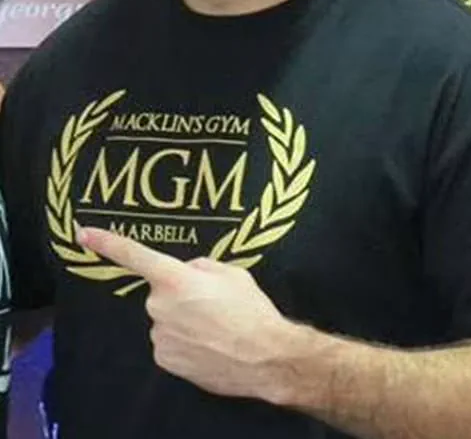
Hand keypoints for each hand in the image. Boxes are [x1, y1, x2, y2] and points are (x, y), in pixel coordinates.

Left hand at [78, 227, 303, 401]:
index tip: (82, 234)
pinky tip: (208, 344)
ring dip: (184, 319)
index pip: (135, 256)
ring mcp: (159, 335)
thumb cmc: (251, 310)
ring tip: (216, 327)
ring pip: (166, 317)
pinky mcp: (163, 359)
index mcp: (176, 278)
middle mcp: (160, 305)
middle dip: (181, 293)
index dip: (107, 243)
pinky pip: (169, 341)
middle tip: (213, 303)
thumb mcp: (232, 273)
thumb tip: (188, 272)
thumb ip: (202, 267)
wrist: (265, 358)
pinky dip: (184, 341)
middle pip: (163, 291)